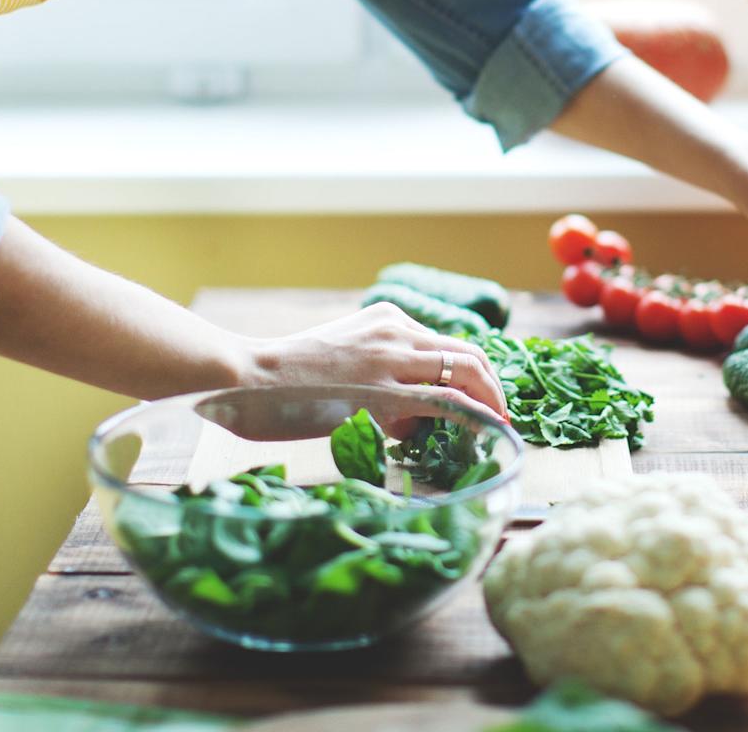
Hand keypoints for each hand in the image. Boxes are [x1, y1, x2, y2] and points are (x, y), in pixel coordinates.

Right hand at [239, 302, 508, 435]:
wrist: (246, 377)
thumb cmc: (284, 382)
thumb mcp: (343, 362)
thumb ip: (379, 376)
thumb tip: (410, 417)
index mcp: (387, 318)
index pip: (446, 344)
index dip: (474, 373)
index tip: (485, 399)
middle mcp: (396, 329)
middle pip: (467, 353)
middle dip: (492, 386)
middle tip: (501, 415)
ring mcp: (390, 356)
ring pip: (464, 370)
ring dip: (488, 400)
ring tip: (496, 425)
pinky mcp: (382, 387)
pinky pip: (443, 398)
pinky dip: (472, 413)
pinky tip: (483, 429)